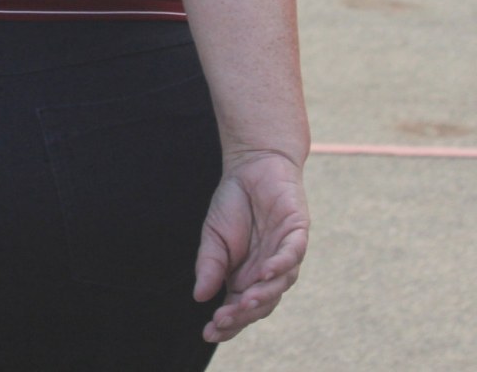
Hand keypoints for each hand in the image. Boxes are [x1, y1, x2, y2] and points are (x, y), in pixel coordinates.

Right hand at [193, 150, 309, 341]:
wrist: (251, 165)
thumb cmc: (233, 203)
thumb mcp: (212, 237)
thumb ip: (209, 265)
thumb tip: (199, 296)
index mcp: (247, 275)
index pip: (240, 306)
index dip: (228, 322)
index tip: (208, 332)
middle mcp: (269, 271)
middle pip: (262, 303)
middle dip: (243, 314)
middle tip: (223, 320)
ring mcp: (285, 254)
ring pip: (280, 284)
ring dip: (263, 295)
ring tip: (244, 302)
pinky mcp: (297, 233)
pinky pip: (292, 255)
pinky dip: (281, 264)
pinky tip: (266, 272)